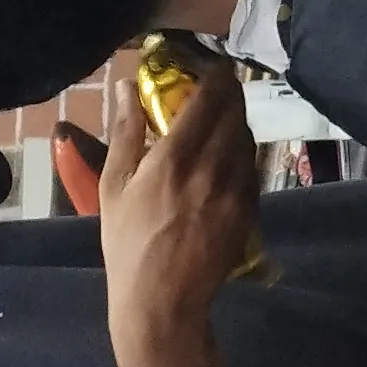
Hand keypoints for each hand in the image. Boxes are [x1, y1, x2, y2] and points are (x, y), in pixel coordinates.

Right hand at [97, 49, 258, 343]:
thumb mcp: (114, 186)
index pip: (209, 96)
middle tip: (214, 87)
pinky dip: (242, 153)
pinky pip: (253, 167)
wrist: (162, 302)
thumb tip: (128, 86)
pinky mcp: (249, 210)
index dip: (214, 72)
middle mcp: (212, 168)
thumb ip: (126, 132)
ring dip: (236, 121)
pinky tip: (225, 158)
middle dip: (228, 91)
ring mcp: (236, 190)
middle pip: (236, 111)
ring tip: (218, 122)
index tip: (207, 64)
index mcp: (174, 158)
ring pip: (248, 138)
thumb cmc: (128, 243)